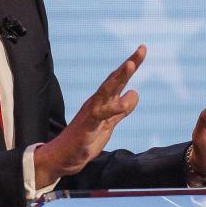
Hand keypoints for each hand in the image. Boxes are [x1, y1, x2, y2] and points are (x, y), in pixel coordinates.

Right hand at [33, 46, 144, 187]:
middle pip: (114, 80)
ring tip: (131, 65)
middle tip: (141, 49)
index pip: (118, 80)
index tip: (142, 49)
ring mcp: (91, 113)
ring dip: (119, 78)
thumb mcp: (109, 123)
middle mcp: (97, 102)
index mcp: (103, 101)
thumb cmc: (85, 139)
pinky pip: (100, 115)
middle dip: (128, 64)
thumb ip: (121, 109)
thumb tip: (135, 92)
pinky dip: (111, 109)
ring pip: (106, 91)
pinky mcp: (87, 127)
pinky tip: (123, 105)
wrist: (63, 157)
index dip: (131, 65)